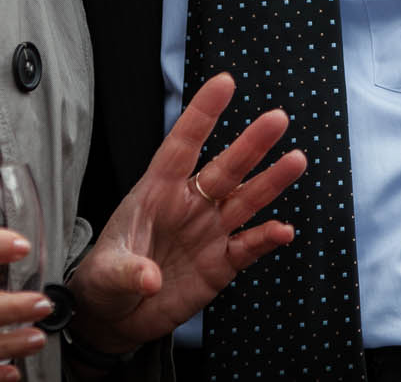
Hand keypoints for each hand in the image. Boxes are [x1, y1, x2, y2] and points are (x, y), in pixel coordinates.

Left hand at [70, 72, 305, 350]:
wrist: (115, 318)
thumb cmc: (104, 281)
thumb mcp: (104, 274)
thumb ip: (126, 271)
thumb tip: (151, 278)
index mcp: (156, 192)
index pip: (182, 145)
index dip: (202, 114)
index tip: (225, 82)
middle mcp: (189, 204)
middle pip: (225, 168)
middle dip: (251, 144)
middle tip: (277, 119)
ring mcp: (208, 232)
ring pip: (245, 200)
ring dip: (270, 182)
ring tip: (296, 160)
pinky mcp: (221, 263)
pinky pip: (248, 246)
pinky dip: (266, 239)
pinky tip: (284, 230)